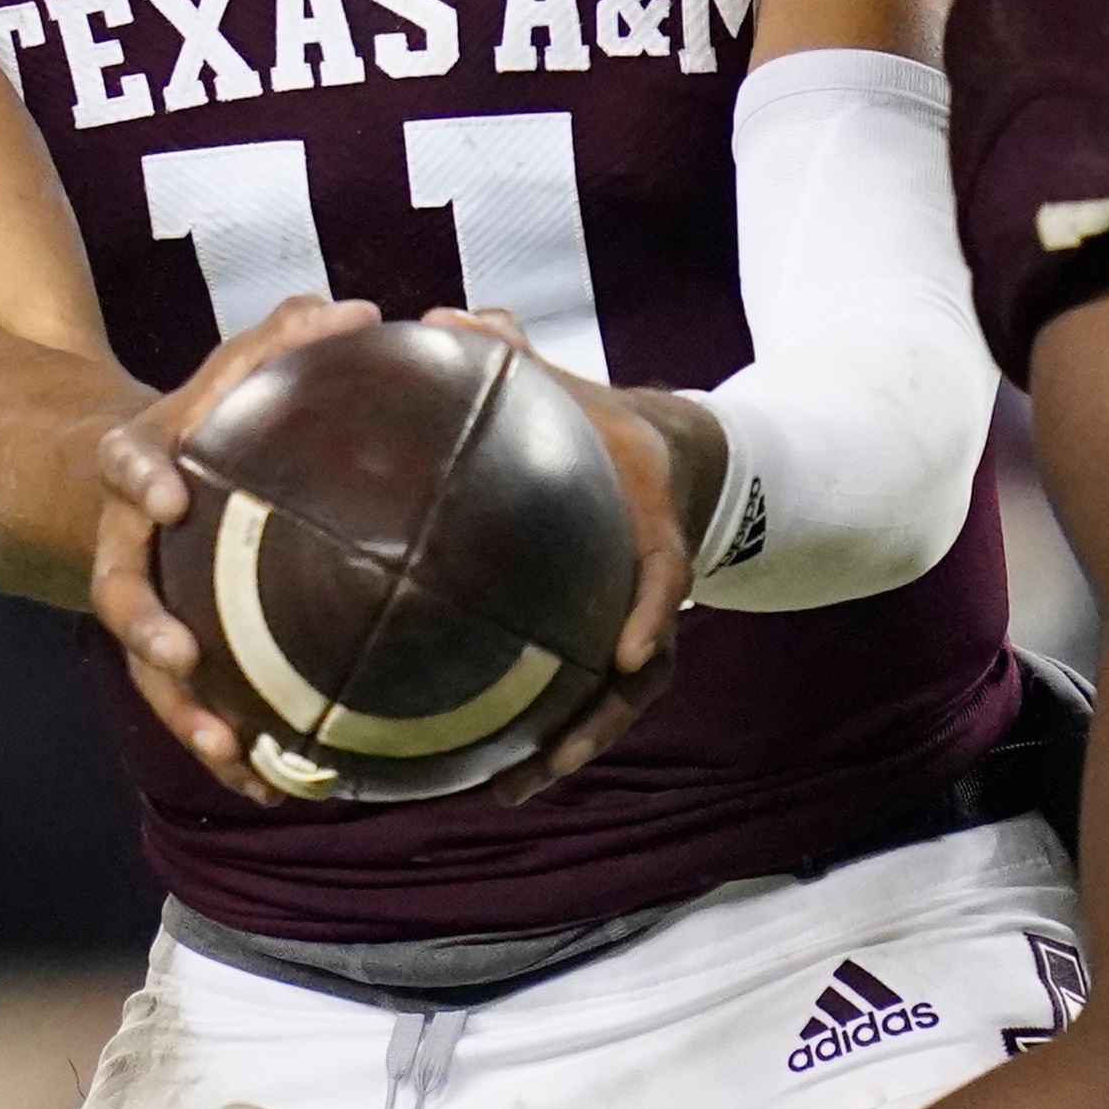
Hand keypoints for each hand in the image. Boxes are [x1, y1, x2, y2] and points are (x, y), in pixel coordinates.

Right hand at [88, 294, 383, 802]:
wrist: (147, 482)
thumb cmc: (207, 421)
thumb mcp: (234, 373)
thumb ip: (282, 341)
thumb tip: (355, 310)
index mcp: (142, 467)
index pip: (125, 462)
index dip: (139, 475)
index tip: (165, 492)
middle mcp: (130, 542)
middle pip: (119, 587)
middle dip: (144, 624)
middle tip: (177, 653)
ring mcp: (147, 603)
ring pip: (151, 666)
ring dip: (185, 710)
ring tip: (227, 751)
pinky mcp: (175, 652)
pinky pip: (192, 705)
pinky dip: (224, 746)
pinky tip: (269, 788)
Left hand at [422, 309, 698, 801]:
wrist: (658, 455)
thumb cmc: (598, 421)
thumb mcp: (566, 384)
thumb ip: (513, 355)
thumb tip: (442, 320)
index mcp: (650, 521)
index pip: (666, 570)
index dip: (654, 610)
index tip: (630, 655)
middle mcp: (650, 582)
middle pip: (645, 669)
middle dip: (598, 718)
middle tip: (548, 760)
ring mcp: (634, 621)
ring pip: (618, 701)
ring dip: (571, 748)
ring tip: (511, 789)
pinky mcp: (606, 642)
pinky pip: (586, 700)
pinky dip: (549, 740)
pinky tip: (494, 775)